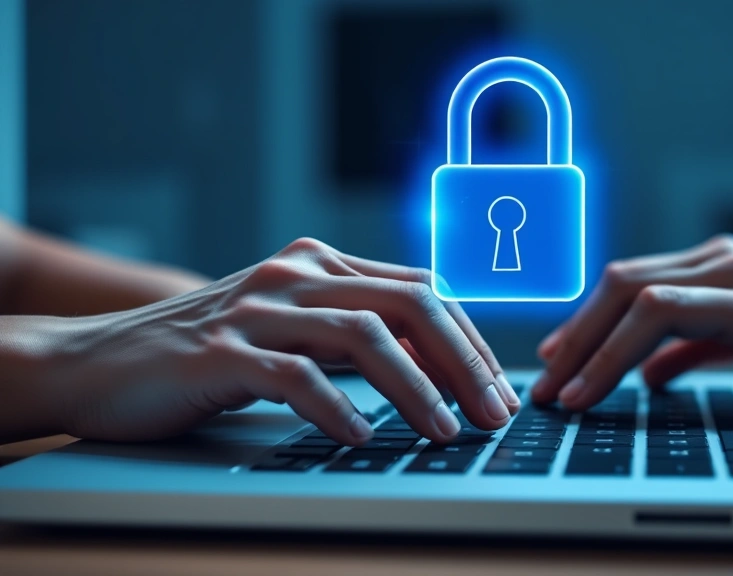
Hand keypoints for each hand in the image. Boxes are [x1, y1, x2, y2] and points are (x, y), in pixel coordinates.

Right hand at [30, 238, 518, 444]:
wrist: (103, 360)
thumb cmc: (211, 351)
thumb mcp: (293, 327)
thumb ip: (354, 332)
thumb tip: (435, 364)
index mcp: (322, 263)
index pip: (422, 288)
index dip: (469, 339)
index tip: (497, 388)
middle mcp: (296, 274)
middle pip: (406, 303)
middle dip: (461, 361)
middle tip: (492, 414)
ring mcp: (257, 308)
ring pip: (361, 335)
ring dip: (415, 387)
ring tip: (443, 431)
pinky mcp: (219, 351)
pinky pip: (294, 375)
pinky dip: (336, 406)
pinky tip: (359, 436)